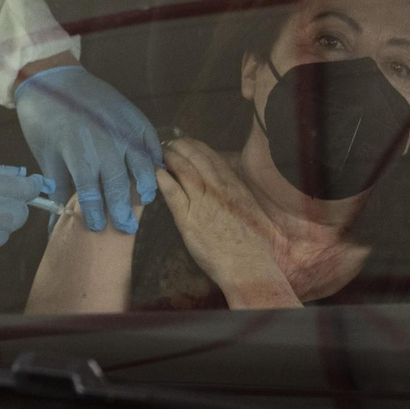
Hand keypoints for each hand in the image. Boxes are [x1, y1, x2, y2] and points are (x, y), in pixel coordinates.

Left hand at [13, 65, 161, 233]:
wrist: (52, 78)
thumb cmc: (45, 121)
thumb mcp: (47, 156)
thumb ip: (59, 189)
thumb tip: (57, 223)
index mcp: (78, 153)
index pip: (91, 193)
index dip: (95, 213)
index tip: (97, 227)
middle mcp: (104, 141)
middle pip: (119, 183)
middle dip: (123, 208)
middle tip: (126, 228)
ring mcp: (120, 126)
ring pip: (140, 162)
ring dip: (145, 184)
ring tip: (146, 200)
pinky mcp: (131, 114)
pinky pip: (148, 139)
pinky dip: (153, 156)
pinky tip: (155, 170)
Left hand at [157, 138, 297, 307]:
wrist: (249, 266)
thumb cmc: (253, 244)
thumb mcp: (250, 209)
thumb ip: (236, 193)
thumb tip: (224, 184)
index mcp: (234, 186)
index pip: (212, 157)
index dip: (196, 147)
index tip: (186, 142)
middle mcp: (218, 189)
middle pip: (196, 158)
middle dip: (180, 147)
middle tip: (168, 144)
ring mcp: (203, 203)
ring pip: (184, 171)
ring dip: (170, 158)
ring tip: (159, 153)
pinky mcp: (188, 220)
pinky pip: (173, 193)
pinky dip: (163, 180)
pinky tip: (156, 173)